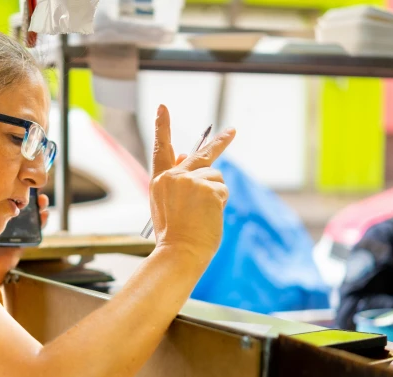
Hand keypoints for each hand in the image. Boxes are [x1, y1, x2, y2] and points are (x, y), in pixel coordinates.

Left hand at [0, 193, 49, 281]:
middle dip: (31, 198)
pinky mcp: (23, 243)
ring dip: (39, 208)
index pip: (8, 201)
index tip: (23, 183)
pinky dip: (41, 223)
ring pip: (31, 217)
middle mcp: (6, 222)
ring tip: (43, 202)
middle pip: (22, 206)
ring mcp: (16, 232)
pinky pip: (35, 231)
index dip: (17, 192)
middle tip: (37, 192)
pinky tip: (44, 216)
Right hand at [149, 105, 235, 265]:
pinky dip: (220, 203)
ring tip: (203, 214)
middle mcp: (173, 177)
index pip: (161, 149)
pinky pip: (222, 189)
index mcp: (159, 182)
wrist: (179, 252)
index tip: (163, 108)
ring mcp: (190, 180)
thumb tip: (189, 156)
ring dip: (216, 193)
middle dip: (220, 142)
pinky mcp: (207, 187)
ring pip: (215, 176)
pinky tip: (209, 216)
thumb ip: (177, 181)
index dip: (163, 127)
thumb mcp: (168, 205)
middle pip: (201, 154)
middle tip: (233, 131)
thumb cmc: (175, 234)